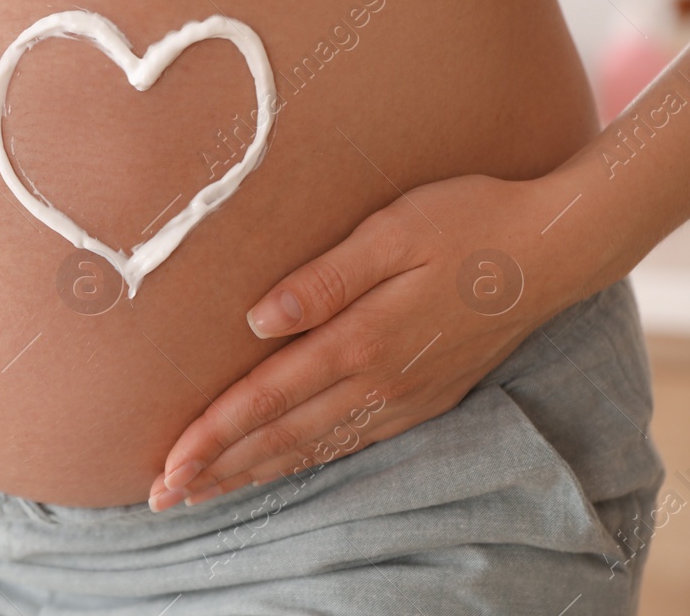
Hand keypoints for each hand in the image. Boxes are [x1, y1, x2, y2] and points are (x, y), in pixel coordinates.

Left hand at [151, 171, 582, 510]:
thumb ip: (323, 279)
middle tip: (163, 495)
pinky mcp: (425, 397)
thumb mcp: (391, 230)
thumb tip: (257, 319)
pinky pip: (351, 442)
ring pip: (313, 448)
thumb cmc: (465, 221)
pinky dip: (305, 462)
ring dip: (253, 473)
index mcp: (361, 339)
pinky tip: (279, 468)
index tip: (168, 464)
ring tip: (203, 492)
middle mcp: (380, 381)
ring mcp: (405, 396)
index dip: (212, 435)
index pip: (266, 399)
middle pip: (280, 437)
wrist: (553, 247)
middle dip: (218, 468)